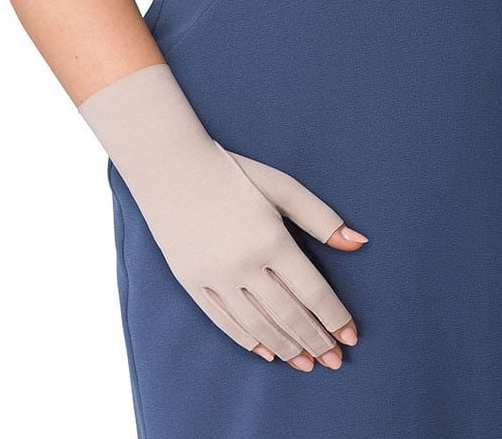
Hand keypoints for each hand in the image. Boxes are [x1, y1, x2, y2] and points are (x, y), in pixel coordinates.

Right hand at [213, 145, 367, 371]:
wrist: (171, 167)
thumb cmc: (232, 172)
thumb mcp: (282, 186)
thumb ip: (321, 218)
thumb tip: (359, 243)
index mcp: (272, 240)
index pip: (313, 292)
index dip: (335, 318)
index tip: (351, 337)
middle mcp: (244, 265)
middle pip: (289, 314)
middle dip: (316, 341)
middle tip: (334, 361)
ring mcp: (215, 276)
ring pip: (257, 325)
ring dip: (286, 348)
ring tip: (306, 364)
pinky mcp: (191, 281)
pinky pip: (222, 321)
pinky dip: (247, 341)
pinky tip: (266, 353)